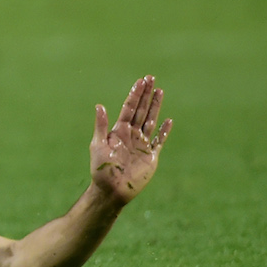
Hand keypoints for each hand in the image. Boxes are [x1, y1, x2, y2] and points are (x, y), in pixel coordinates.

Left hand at [90, 75, 171, 205]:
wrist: (112, 189)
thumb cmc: (101, 168)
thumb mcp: (98, 145)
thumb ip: (101, 126)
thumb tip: (100, 105)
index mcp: (118, 130)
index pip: (129, 108)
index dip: (135, 94)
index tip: (140, 81)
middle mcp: (131, 134)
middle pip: (141, 110)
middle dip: (146, 95)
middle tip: (151, 78)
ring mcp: (142, 144)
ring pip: (151, 121)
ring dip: (155, 107)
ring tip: (160, 91)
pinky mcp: (151, 156)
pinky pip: (159, 140)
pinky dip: (164, 131)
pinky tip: (168, 120)